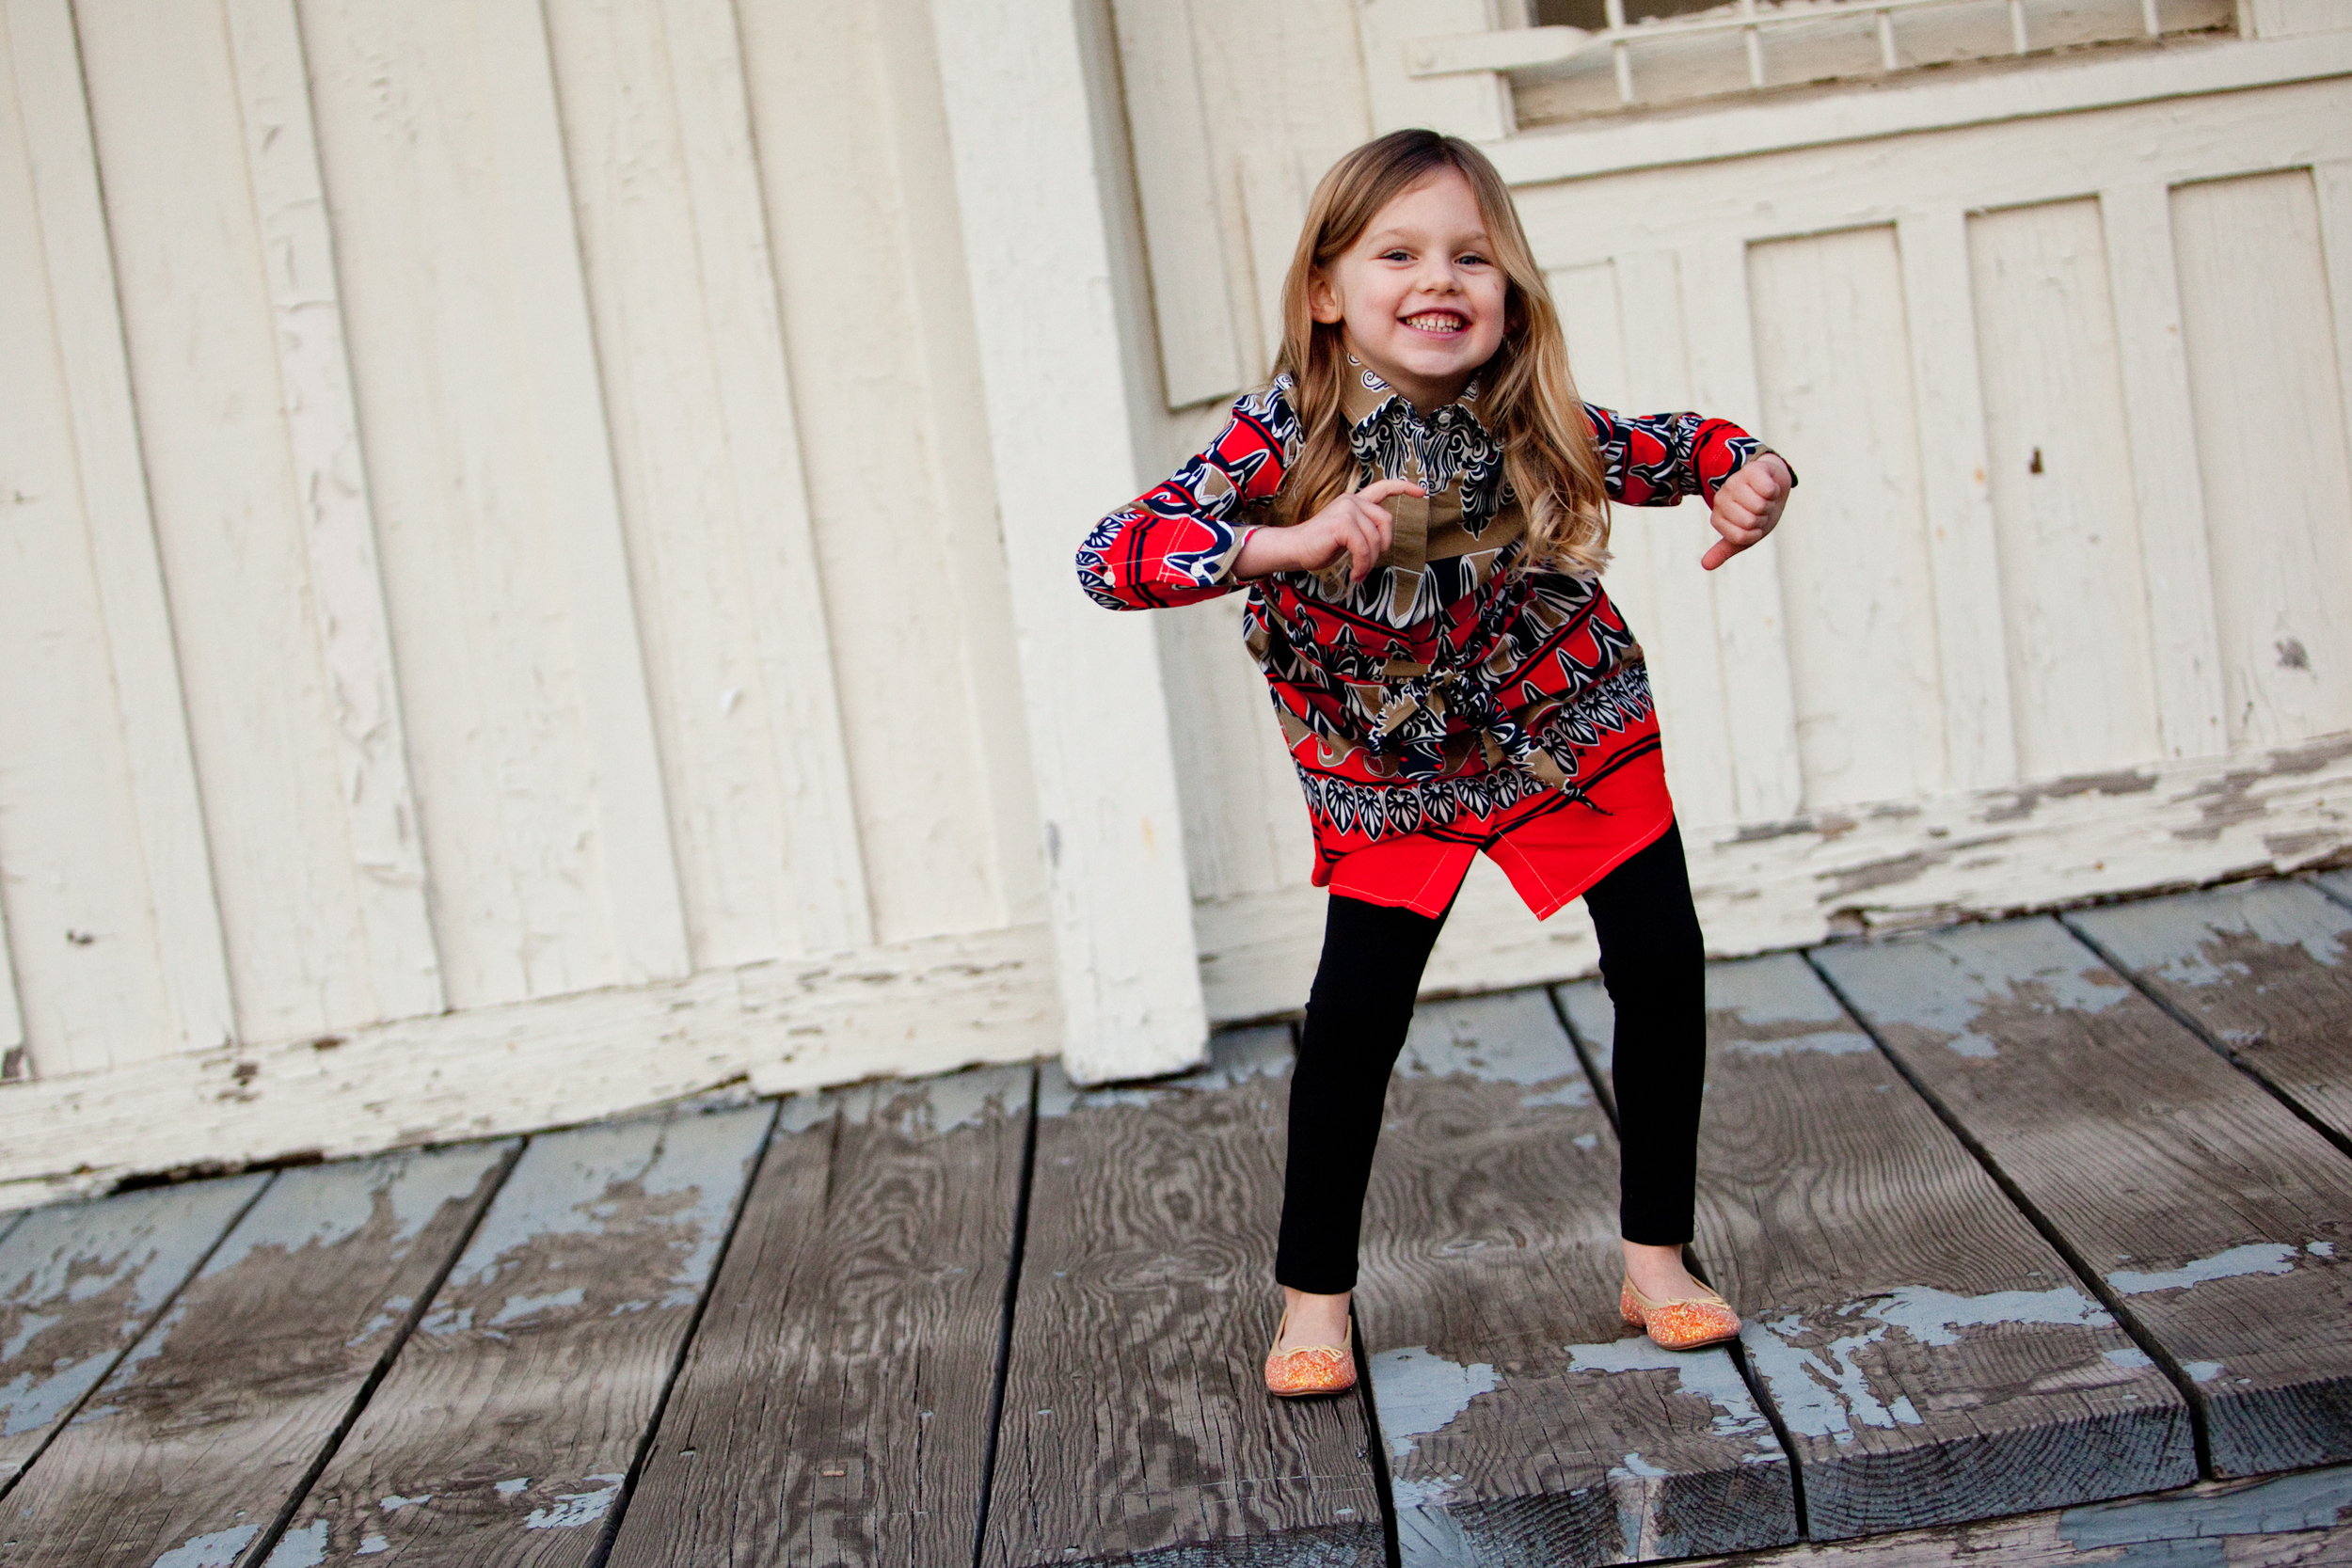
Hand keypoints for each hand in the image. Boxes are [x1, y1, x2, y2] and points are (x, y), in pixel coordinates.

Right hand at [1235, 478, 1421, 584]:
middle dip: (1383, 546)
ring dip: (1369, 562)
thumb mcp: (1347, 534)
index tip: (1421, 492)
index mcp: (1354, 501)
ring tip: (1358, 572)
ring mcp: (1347, 510)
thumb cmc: (1319, 545)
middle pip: (1386, 522)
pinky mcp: (1342, 524)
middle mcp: (1352, 501)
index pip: (1383, 487)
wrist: (1294, 549)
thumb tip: (1383, 541)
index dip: (1404, 487)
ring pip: (1375, 539)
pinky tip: (1355, 574)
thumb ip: (1364, 528)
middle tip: (1368, 563)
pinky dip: (1362, 565)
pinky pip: (1364, 549)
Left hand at [1701, 453, 1791, 570]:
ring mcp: (1734, 483)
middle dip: (1763, 518)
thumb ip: (1724, 550)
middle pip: (1750, 521)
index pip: (1741, 537)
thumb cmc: (1758, 513)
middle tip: (1761, 509)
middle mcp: (1721, 499)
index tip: (1754, 524)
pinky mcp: (1750, 471)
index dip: (1755, 533)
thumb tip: (1705, 565)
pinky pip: (1767, 490)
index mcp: (1718, 517)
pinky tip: (1769, 486)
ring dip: (1770, 504)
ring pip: (1759, 505)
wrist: (1774, 485)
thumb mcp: (1743, 536)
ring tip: (1765, 498)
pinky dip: (1774, 491)